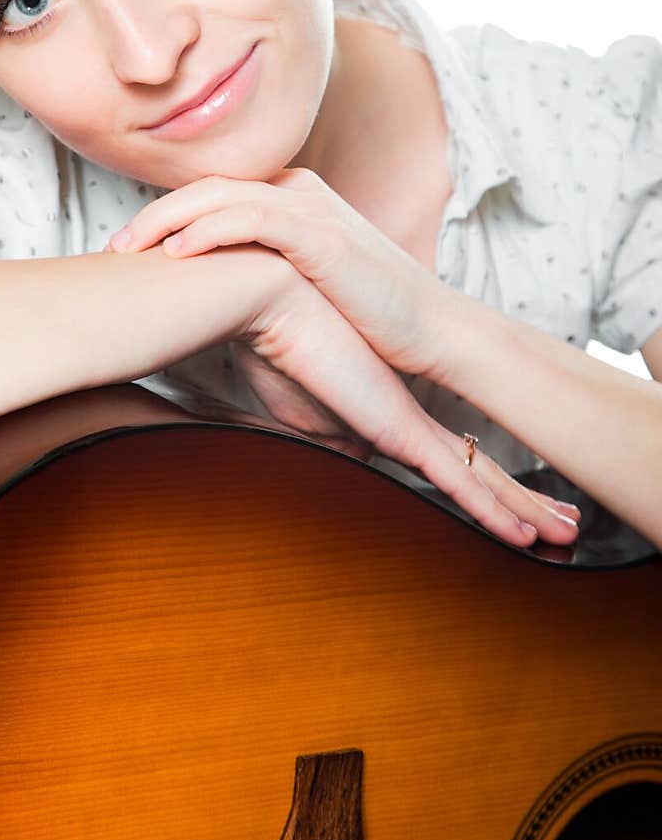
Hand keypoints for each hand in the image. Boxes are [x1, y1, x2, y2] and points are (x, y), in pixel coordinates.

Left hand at [104, 168, 451, 379]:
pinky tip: (174, 253)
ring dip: (165, 220)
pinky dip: (206, 230)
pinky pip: (249, 219)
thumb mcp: (308, 292)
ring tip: (126, 248)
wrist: (434, 332)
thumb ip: (264, 282)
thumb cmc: (373, 323)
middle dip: (153, 215)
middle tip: (112, 248)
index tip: (128, 251)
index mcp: (295, 202)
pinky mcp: (320, 234)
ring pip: (218, 197)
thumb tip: (218, 306)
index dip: (166, 218)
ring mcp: (311, 208)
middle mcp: (300, 193)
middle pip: (207, 189)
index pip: (215, 196)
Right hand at [235, 264, 580, 547]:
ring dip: (525, 509)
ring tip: (565, 533)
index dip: (468, 482)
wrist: (275, 302)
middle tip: (559, 520)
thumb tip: (355, 462)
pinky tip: (523, 537)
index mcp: (381, 410)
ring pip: (484, 477)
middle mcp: (408, 416)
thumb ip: (331, 439)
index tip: (496, 504)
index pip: (436, 455)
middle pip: (476, 464)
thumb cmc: (275, 348)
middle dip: (519, 495)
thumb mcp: (297, 409)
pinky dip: (493, 514)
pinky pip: (459, 482)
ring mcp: (412, 424)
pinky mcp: (404, 431)